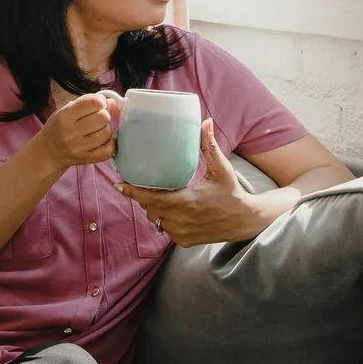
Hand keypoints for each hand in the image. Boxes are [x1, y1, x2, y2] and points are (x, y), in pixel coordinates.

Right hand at [38, 91, 121, 171]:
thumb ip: (88, 103)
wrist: (49, 151)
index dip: (100, 101)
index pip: (93, 103)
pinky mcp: (87, 159)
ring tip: (97, 130)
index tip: (97, 104)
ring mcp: (79, 148)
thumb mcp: (67, 109)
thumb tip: (113, 102)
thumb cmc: (59, 127)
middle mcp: (71, 132)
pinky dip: (109, 143)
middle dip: (103, 115)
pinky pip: (109, 149)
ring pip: (107, 133)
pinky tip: (102, 140)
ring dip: (105, 129)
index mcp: (65, 116)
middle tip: (96, 118)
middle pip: (103, 118)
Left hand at [116, 119, 280, 245]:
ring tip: (156, 195)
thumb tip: (206, 121)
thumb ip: (210, 146)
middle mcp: (182, 220)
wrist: (245, 221)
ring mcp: (182, 233)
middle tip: (142, 184)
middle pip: (149, 208)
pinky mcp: (184, 242)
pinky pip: (165, 229)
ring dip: (153, 209)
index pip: (151, 199)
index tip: (118, 184)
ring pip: (156, 220)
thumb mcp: (221, 168)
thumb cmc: (232, 192)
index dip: (132, 192)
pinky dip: (164, 220)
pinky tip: (170, 209)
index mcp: (187, 202)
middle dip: (143, 197)